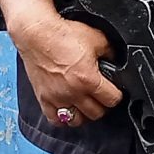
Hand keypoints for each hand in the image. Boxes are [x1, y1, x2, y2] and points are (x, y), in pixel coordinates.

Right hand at [10, 9, 120, 127]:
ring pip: (77, 120)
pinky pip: (55, 120)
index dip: (116, 95)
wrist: (37, 33)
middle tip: (101, 96)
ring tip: (85, 104)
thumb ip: (110, 52)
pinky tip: (67, 109)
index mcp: (88, 79)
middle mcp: (73, 92)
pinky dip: (62, 118)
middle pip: (96, 113)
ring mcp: (57, 98)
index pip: (112, 100)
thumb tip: (115, 60)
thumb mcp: (97, 38)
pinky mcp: (43, 98)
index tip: (114, 90)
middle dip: (102, 105)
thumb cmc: (62, 34)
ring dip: (84, 114)